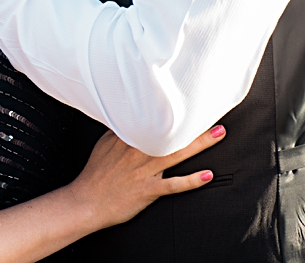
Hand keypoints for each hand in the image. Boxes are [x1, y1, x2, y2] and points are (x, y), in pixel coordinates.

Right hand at [68, 125, 226, 228]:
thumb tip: (130, 119)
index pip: (152, 120)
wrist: (86, 202)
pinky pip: (173, 184)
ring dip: (199, 144)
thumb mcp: (103, 146)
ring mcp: (143, 171)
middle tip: (212, 112)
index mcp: (126, 139)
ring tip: (218, 134)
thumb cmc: (95, 175)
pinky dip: (191, 180)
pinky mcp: (148, 190)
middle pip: (169, 134)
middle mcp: (137, 152)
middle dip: (192, 123)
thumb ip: (119, 132)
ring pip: (176, 154)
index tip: (189, 102)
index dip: (172, 112)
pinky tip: (207, 175)